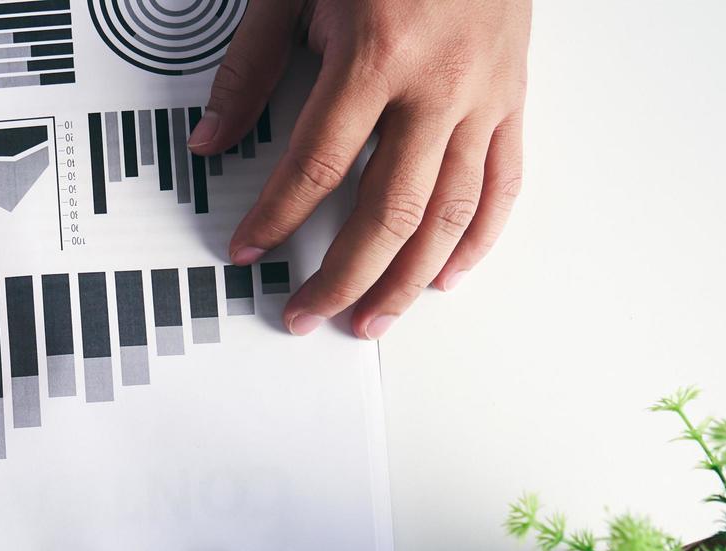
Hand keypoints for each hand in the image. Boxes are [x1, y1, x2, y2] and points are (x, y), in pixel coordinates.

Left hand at [190, 0, 529, 338]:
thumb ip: (250, 69)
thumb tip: (210, 144)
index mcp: (378, 54)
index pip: (317, 166)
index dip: (276, 218)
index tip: (247, 252)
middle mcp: (439, 84)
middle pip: (388, 210)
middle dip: (342, 275)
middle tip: (306, 315)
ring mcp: (485, 94)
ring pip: (449, 212)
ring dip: (408, 278)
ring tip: (371, 320)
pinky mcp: (514, 94)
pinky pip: (504, 181)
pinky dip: (478, 237)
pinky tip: (447, 276)